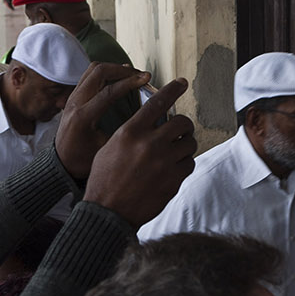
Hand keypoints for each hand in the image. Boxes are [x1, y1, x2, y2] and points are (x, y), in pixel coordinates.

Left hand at [55, 63, 153, 178]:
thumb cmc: (84, 159)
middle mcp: (74, 103)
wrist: (62, 162)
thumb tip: (146, 115)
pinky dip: (106, 72)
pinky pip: (89, 75)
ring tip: (131, 75)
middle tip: (140, 75)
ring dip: (113, 68)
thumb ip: (123, 131)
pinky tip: (119, 78)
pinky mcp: (73, 96)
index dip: (130, 82)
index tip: (146, 79)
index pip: (108, 91)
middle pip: (98, 72)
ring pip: (93, 69)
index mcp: (82, 118)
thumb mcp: (106, 149)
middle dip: (122, 70)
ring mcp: (72, 97)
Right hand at [83, 78, 196, 226]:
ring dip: (185, 145)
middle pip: (181, 122)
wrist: (108, 212)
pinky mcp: (173, 180)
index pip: (158, 103)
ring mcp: (164, 163)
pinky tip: (174, 168)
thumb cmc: (105, 178)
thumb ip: (132, 131)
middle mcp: (149, 144)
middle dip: (183, 125)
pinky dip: (184, 163)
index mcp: (131, 132)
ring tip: (176, 151)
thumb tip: (150, 120)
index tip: (182, 83)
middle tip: (180, 130)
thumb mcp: (111, 146)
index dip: (173, 89)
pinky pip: (189, 163)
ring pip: (189, 143)